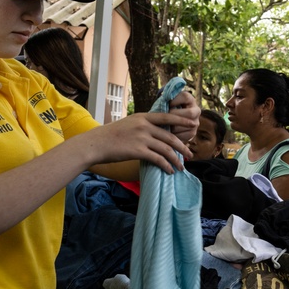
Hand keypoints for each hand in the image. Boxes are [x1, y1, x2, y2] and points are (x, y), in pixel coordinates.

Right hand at [76, 110, 196, 173]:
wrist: (95, 144)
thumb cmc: (110, 136)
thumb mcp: (128, 124)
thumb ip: (142, 126)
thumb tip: (156, 134)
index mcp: (142, 117)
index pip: (167, 117)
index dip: (181, 121)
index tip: (192, 124)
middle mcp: (143, 125)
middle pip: (170, 136)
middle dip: (182, 146)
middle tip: (190, 154)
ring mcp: (141, 137)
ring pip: (166, 149)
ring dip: (176, 159)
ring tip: (181, 167)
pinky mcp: (137, 150)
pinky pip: (158, 159)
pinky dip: (166, 165)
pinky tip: (169, 171)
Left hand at [167, 90, 200, 143]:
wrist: (169, 121)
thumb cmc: (165, 109)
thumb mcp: (166, 102)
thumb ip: (166, 101)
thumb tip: (163, 104)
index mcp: (190, 99)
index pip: (185, 97)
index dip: (174, 101)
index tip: (165, 104)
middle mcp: (196, 110)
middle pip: (190, 113)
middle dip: (175, 116)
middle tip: (164, 118)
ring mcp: (196, 122)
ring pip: (187, 125)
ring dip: (174, 127)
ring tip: (164, 126)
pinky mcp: (193, 132)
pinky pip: (186, 135)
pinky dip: (176, 135)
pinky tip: (168, 134)